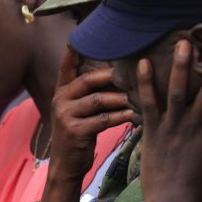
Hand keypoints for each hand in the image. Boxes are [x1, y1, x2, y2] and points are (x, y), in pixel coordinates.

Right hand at [48, 47, 134, 181]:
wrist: (66, 166)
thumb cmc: (79, 136)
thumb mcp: (79, 112)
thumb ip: (91, 95)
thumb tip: (120, 76)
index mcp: (61, 92)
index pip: (66, 67)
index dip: (73, 51)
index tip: (79, 34)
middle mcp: (60, 100)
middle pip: (88, 80)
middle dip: (112, 75)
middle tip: (134, 72)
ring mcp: (65, 115)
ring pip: (99, 100)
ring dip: (122, 98)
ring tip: (141, 95)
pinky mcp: (75, 131)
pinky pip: (104, 119)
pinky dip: (122, 117)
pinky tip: (137, 115)